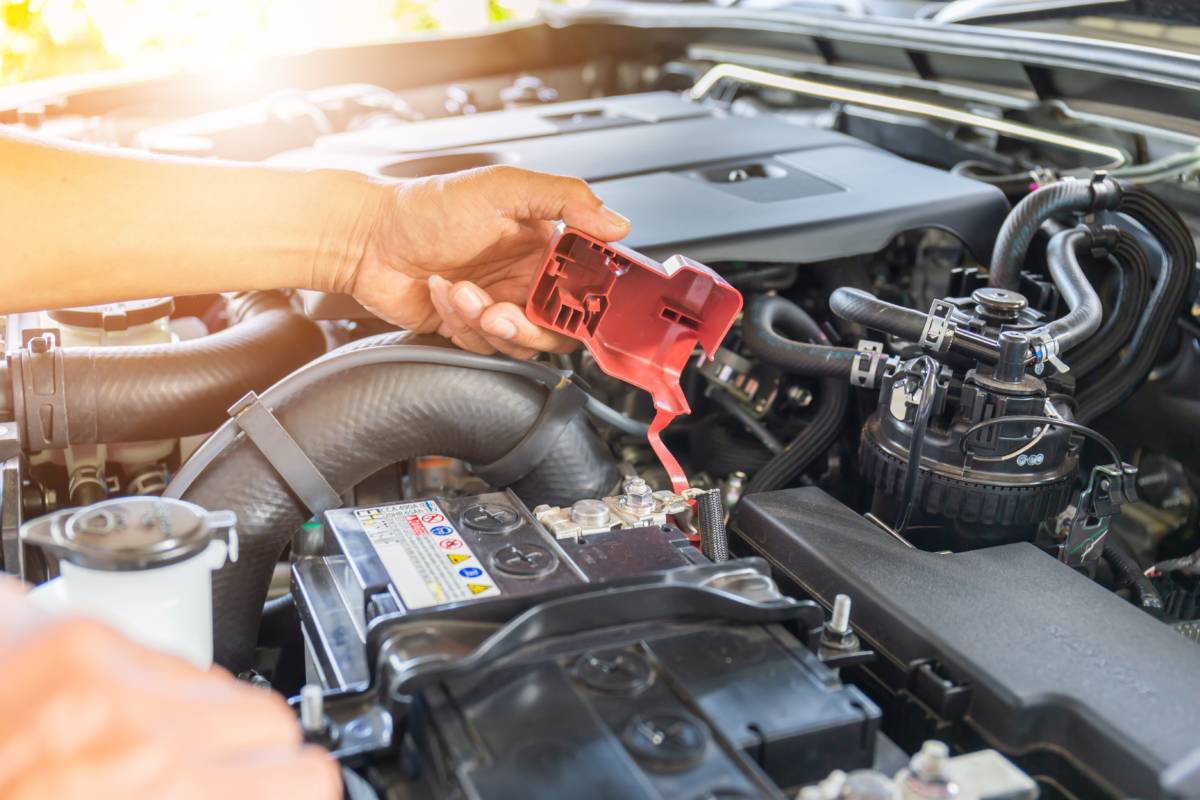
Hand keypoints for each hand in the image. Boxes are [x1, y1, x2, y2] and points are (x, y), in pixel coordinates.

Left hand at [0, 579, 339, 799]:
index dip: (300, 793)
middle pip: (277, 732)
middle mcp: (139, 734)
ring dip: (219, 731)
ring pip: (232, 692)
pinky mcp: (88, 642)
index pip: (299, 779)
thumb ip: (174, 792)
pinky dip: (173, 699)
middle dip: (264, 768)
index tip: (287, 799)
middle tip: (225, 790)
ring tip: (169, 764)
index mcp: (147, 787)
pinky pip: (178, 668)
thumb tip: (226, 786)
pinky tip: (126, 730)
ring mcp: (113, 681)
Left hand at [340, 165, 629, 357]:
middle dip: (528, 326)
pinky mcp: (470, 328)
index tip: (570, 306)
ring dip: (485, 322)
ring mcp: (499, 305)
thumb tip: (617, 221)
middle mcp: (526, 278)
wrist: (368, 239)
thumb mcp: (503, 188)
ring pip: (520, 343)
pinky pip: (483, 346)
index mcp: (544, 246)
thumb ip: (565, 199)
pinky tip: (441, 293)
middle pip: (558, 328)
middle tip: (499, 310)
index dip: (585, 303)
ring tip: (459, 292)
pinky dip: (459, 323)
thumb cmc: (428, 207)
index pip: (587, 286)